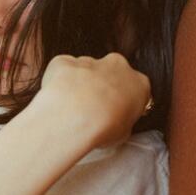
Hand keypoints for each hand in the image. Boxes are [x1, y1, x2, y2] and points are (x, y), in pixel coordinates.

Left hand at [33, 52, 152, 151]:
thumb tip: (114, 122)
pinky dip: (57, 79)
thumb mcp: (123, 134)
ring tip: (69, 106)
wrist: (73, 118)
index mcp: (139, 84)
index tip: (113, 111)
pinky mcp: (64, 61)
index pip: (134, 89)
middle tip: (89, 108)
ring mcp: (90, 61)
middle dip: (100, 86)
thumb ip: (122, 121)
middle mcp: (117, 66)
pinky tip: (56, 96)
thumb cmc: (102, 128)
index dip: (122, 100)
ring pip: (84, 69)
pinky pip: (61, 68)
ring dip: (78, 83)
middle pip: (110, 73)